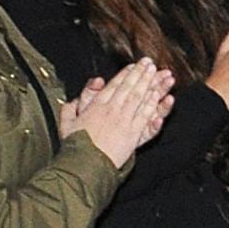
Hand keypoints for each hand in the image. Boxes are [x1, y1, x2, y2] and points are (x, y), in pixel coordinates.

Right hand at [64, 59, 179, 163]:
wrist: (85, 164)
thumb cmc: (76, 147)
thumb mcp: (67, 123)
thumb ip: (70, 107)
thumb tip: (75, 98)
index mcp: (96, 106)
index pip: (113, 86)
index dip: (125, 74)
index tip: (133, 66)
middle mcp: (112, 110)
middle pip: (129, 88)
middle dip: (140, 74)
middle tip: (149, 63)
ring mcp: (124, 121)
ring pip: (139, 98)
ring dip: (150, 85)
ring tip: (160, 74)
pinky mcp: (134, 133)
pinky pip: (145, 115)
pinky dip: (154, 104)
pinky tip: (161, 96)